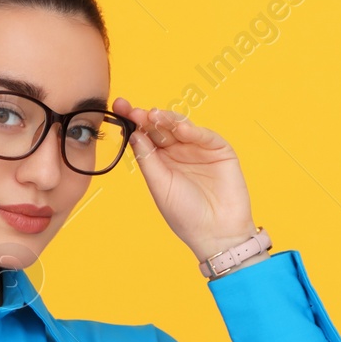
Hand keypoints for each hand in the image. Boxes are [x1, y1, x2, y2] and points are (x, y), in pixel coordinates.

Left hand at [113, 97, 260, 264]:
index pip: (145, 136)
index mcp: (161, 161)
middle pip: (161, 128)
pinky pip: (205, 136)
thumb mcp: (160, 186)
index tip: (120, 108)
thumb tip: (134, 133)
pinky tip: (181, 129)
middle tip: (134, 111)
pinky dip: (193, 131)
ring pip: (181, 127)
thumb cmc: (186, 215)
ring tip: (154, 116)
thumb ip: (147, 159)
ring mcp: (199, 149)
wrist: (217, 233)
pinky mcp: (220, 151)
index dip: (134, 121)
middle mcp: (179, 152)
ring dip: (167, 120)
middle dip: (147, 117)